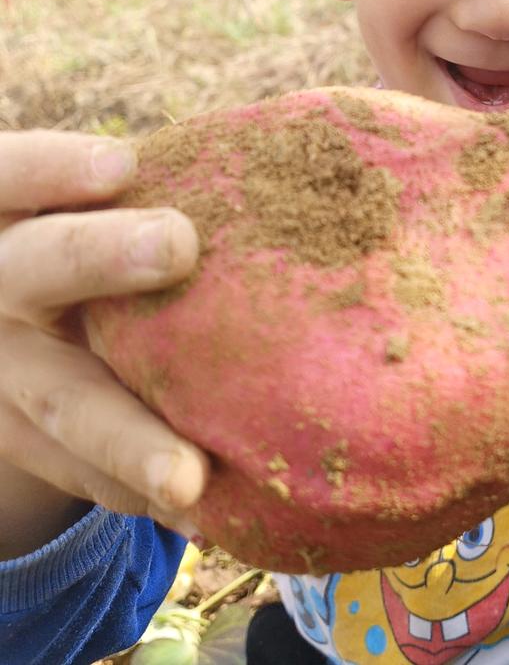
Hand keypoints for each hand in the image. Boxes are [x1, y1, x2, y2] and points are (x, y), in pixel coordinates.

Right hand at [0, 130, 205, 557]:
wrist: (19, 335)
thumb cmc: (100, 245)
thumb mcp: (96, 211)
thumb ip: (165, 185)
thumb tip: (320, 153)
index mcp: (8, 213)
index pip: (8, 174)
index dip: (53, 166)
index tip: (123, 163)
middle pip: (30, 268)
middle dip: (97, 255)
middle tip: (176, 243)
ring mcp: (3, 374)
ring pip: (59, 402)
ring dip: (126, 438)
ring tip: (191, 477)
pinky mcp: (25, 440)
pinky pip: (81, 472)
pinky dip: (142, 491)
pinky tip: (210, 513)